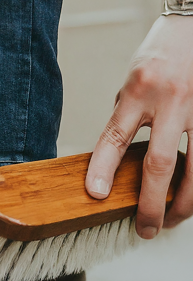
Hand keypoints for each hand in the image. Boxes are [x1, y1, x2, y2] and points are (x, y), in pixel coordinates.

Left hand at [86, 15, 192, 238]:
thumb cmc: (162, 51)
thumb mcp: (132, 80)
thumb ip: (127, 116)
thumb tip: (118, 156)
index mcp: (138, 90)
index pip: (114, 137)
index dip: (102, 170)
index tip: (96, 196)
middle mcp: (171, 99)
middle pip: (158, 163)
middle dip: (150, 203)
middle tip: (146, 228)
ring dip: (186, 202)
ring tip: (174, 220)